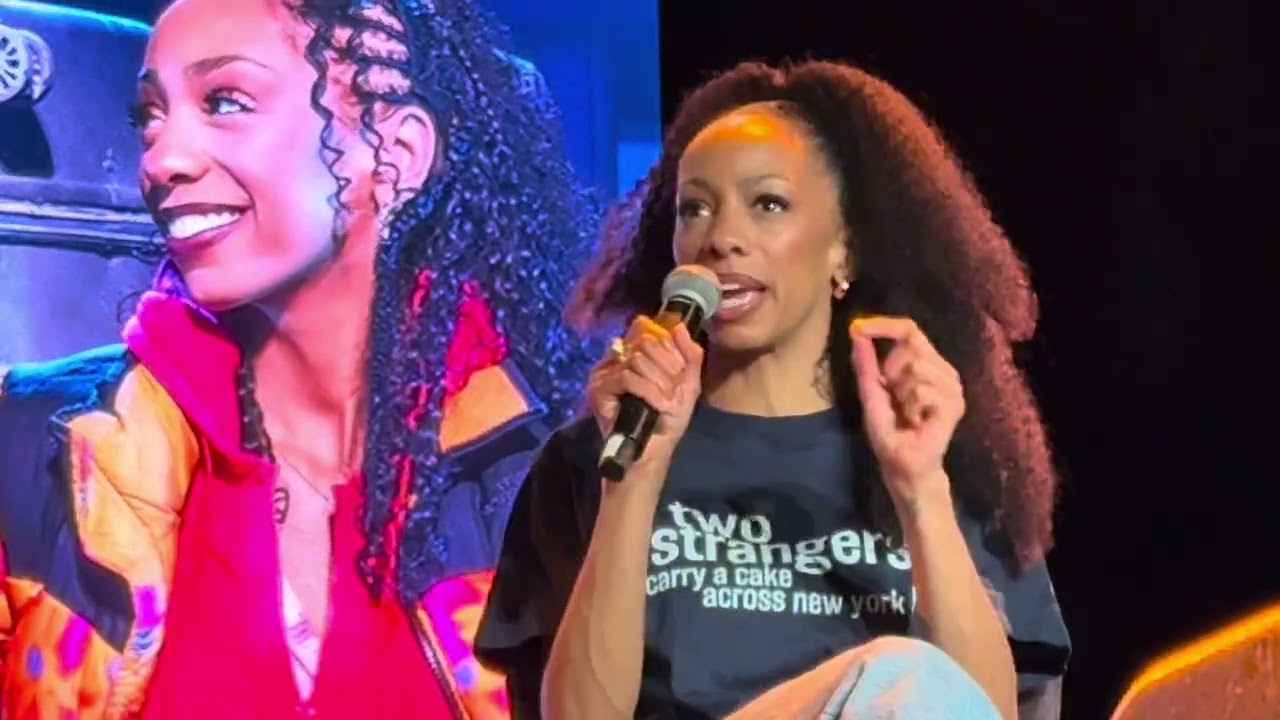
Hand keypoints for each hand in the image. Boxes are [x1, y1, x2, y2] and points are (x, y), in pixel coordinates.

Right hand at [587, 317, 703, 467]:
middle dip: (668, 369)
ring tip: (665, 403)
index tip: (679, 373)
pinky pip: (627, 377)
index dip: (671, 350)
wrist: (654, 450)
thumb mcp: (688, 383)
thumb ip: (690, 354)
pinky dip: (648, 391)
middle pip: (646, 342)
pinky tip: (657, 406)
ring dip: (660, 384)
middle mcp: (617, 358)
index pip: (652, 332)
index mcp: (636, 353)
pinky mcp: (598, 389)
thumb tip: (679, 326)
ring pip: (638, 360)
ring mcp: (604, 373)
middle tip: (672, 392)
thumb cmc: (668, 419)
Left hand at [849, 316, 964, 504]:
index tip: (859, 328)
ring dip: (902, 393)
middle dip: (892, 371)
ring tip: (909, 413)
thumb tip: (856, 332)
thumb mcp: (872, 393)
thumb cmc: (890, 431)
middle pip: (911, 346)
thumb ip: (866, 364)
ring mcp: (952, 388)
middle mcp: (943, 371)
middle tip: (896, 398)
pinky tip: (917, 421)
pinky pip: (923, 389)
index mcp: (926, 364)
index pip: (909, 330)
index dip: (884, 325)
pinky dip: (911, 406)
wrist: (903, 465)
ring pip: (917, 366)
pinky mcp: (954, 405)